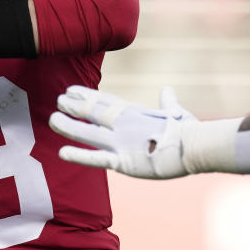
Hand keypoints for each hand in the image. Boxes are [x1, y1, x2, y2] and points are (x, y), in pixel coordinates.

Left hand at [49, 85, 195, 178]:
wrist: (198, 146)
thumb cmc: (191, 130)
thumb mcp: (176, 111)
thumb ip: (167, 101)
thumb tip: (168, 89)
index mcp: (134, 113)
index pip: (105, 101)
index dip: (86, 95)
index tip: (70, 90)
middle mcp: (123, 124)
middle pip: (93, 113)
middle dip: (74, 107)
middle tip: (58, 100)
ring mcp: (122, 142)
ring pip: (88, 132)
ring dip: (69, 126)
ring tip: (52, 119)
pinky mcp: (124, 161)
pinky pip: (97, 158)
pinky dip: (79, 156)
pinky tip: (62, 153)